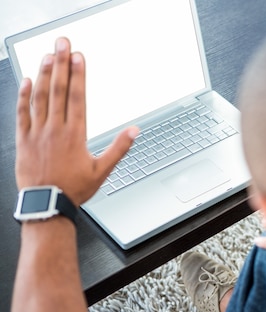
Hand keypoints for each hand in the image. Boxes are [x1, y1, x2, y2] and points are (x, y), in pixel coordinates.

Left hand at [15, 37, 137, 205]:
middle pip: (58, 90)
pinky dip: (24, 95)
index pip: (77, 97)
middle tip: (62, 44)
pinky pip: (23, 112)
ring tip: (47, 56)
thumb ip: (119, 148)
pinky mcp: (24, 140)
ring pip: (40, 97)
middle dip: (61, 64)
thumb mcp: (103, 171)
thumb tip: (134, 131)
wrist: (47, 204)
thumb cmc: (73, 189)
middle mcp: (55, 129)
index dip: (78, 75)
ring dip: (43, 74)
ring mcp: (37, 133)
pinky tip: (27, 81)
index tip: (78, 57)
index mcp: (75, 135)